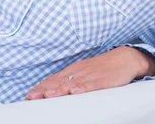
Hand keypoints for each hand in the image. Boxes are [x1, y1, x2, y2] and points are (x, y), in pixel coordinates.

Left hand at [26, 46, 154, 99]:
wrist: (124, 58)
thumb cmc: (102, 68)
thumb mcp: (83, 73)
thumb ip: (70, 81)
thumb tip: (54, 90)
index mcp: (72, 71)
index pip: (53, 80)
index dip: (41, 87)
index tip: (30, 95)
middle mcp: (78, 72)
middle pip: (58, 82)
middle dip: (44, 90)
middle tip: (32, 97)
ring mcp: (90, 75)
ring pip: (72, 83)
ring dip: (59, 90)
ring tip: (48, 96)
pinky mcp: (103, 79)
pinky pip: (92, 84)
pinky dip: (82, 88)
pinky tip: (75, 92)